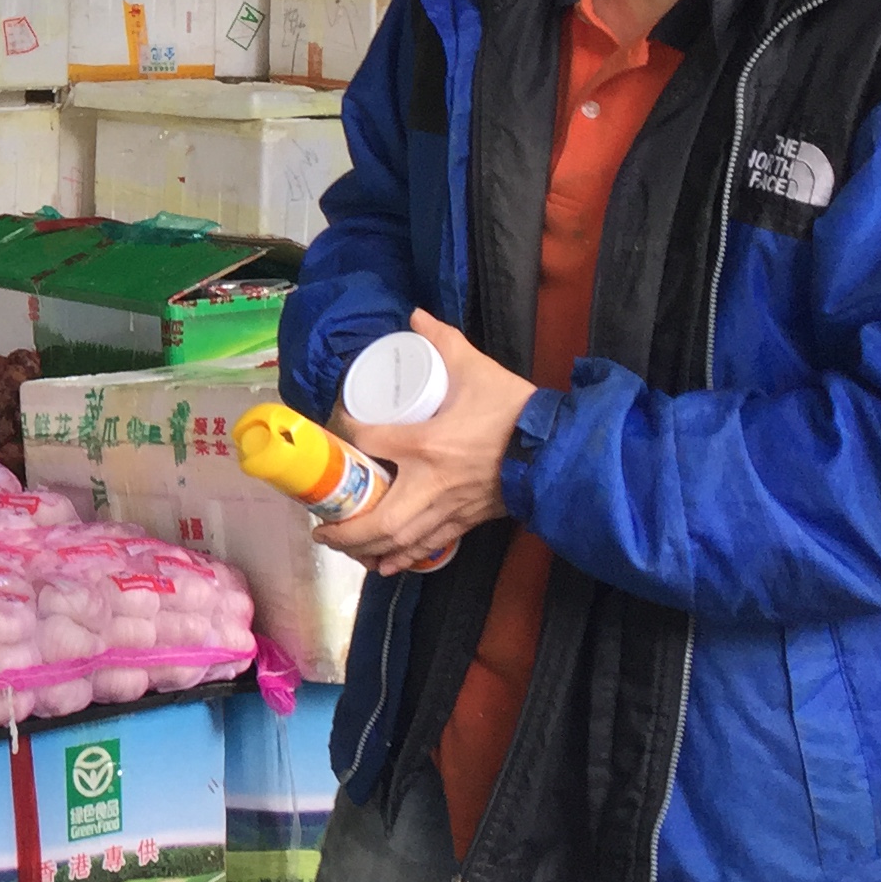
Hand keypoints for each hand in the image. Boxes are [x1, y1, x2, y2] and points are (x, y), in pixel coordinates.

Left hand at [318, 310, 534, 575]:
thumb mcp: (477, 368)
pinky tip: (382, 566)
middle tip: (319, 527)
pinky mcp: (466, 522)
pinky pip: (427, 547)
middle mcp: (431, 483)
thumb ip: (443, 340)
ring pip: (399, 541)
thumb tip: (415, 315)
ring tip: (339, 545)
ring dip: (365, 549)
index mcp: (426, 444)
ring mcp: (449, 508)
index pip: (368, 440)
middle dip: (344, 530)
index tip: (339, 427)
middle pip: (378, 520)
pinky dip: (402, 559)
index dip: (346, 433)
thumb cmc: (516, 409)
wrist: (561, 448)